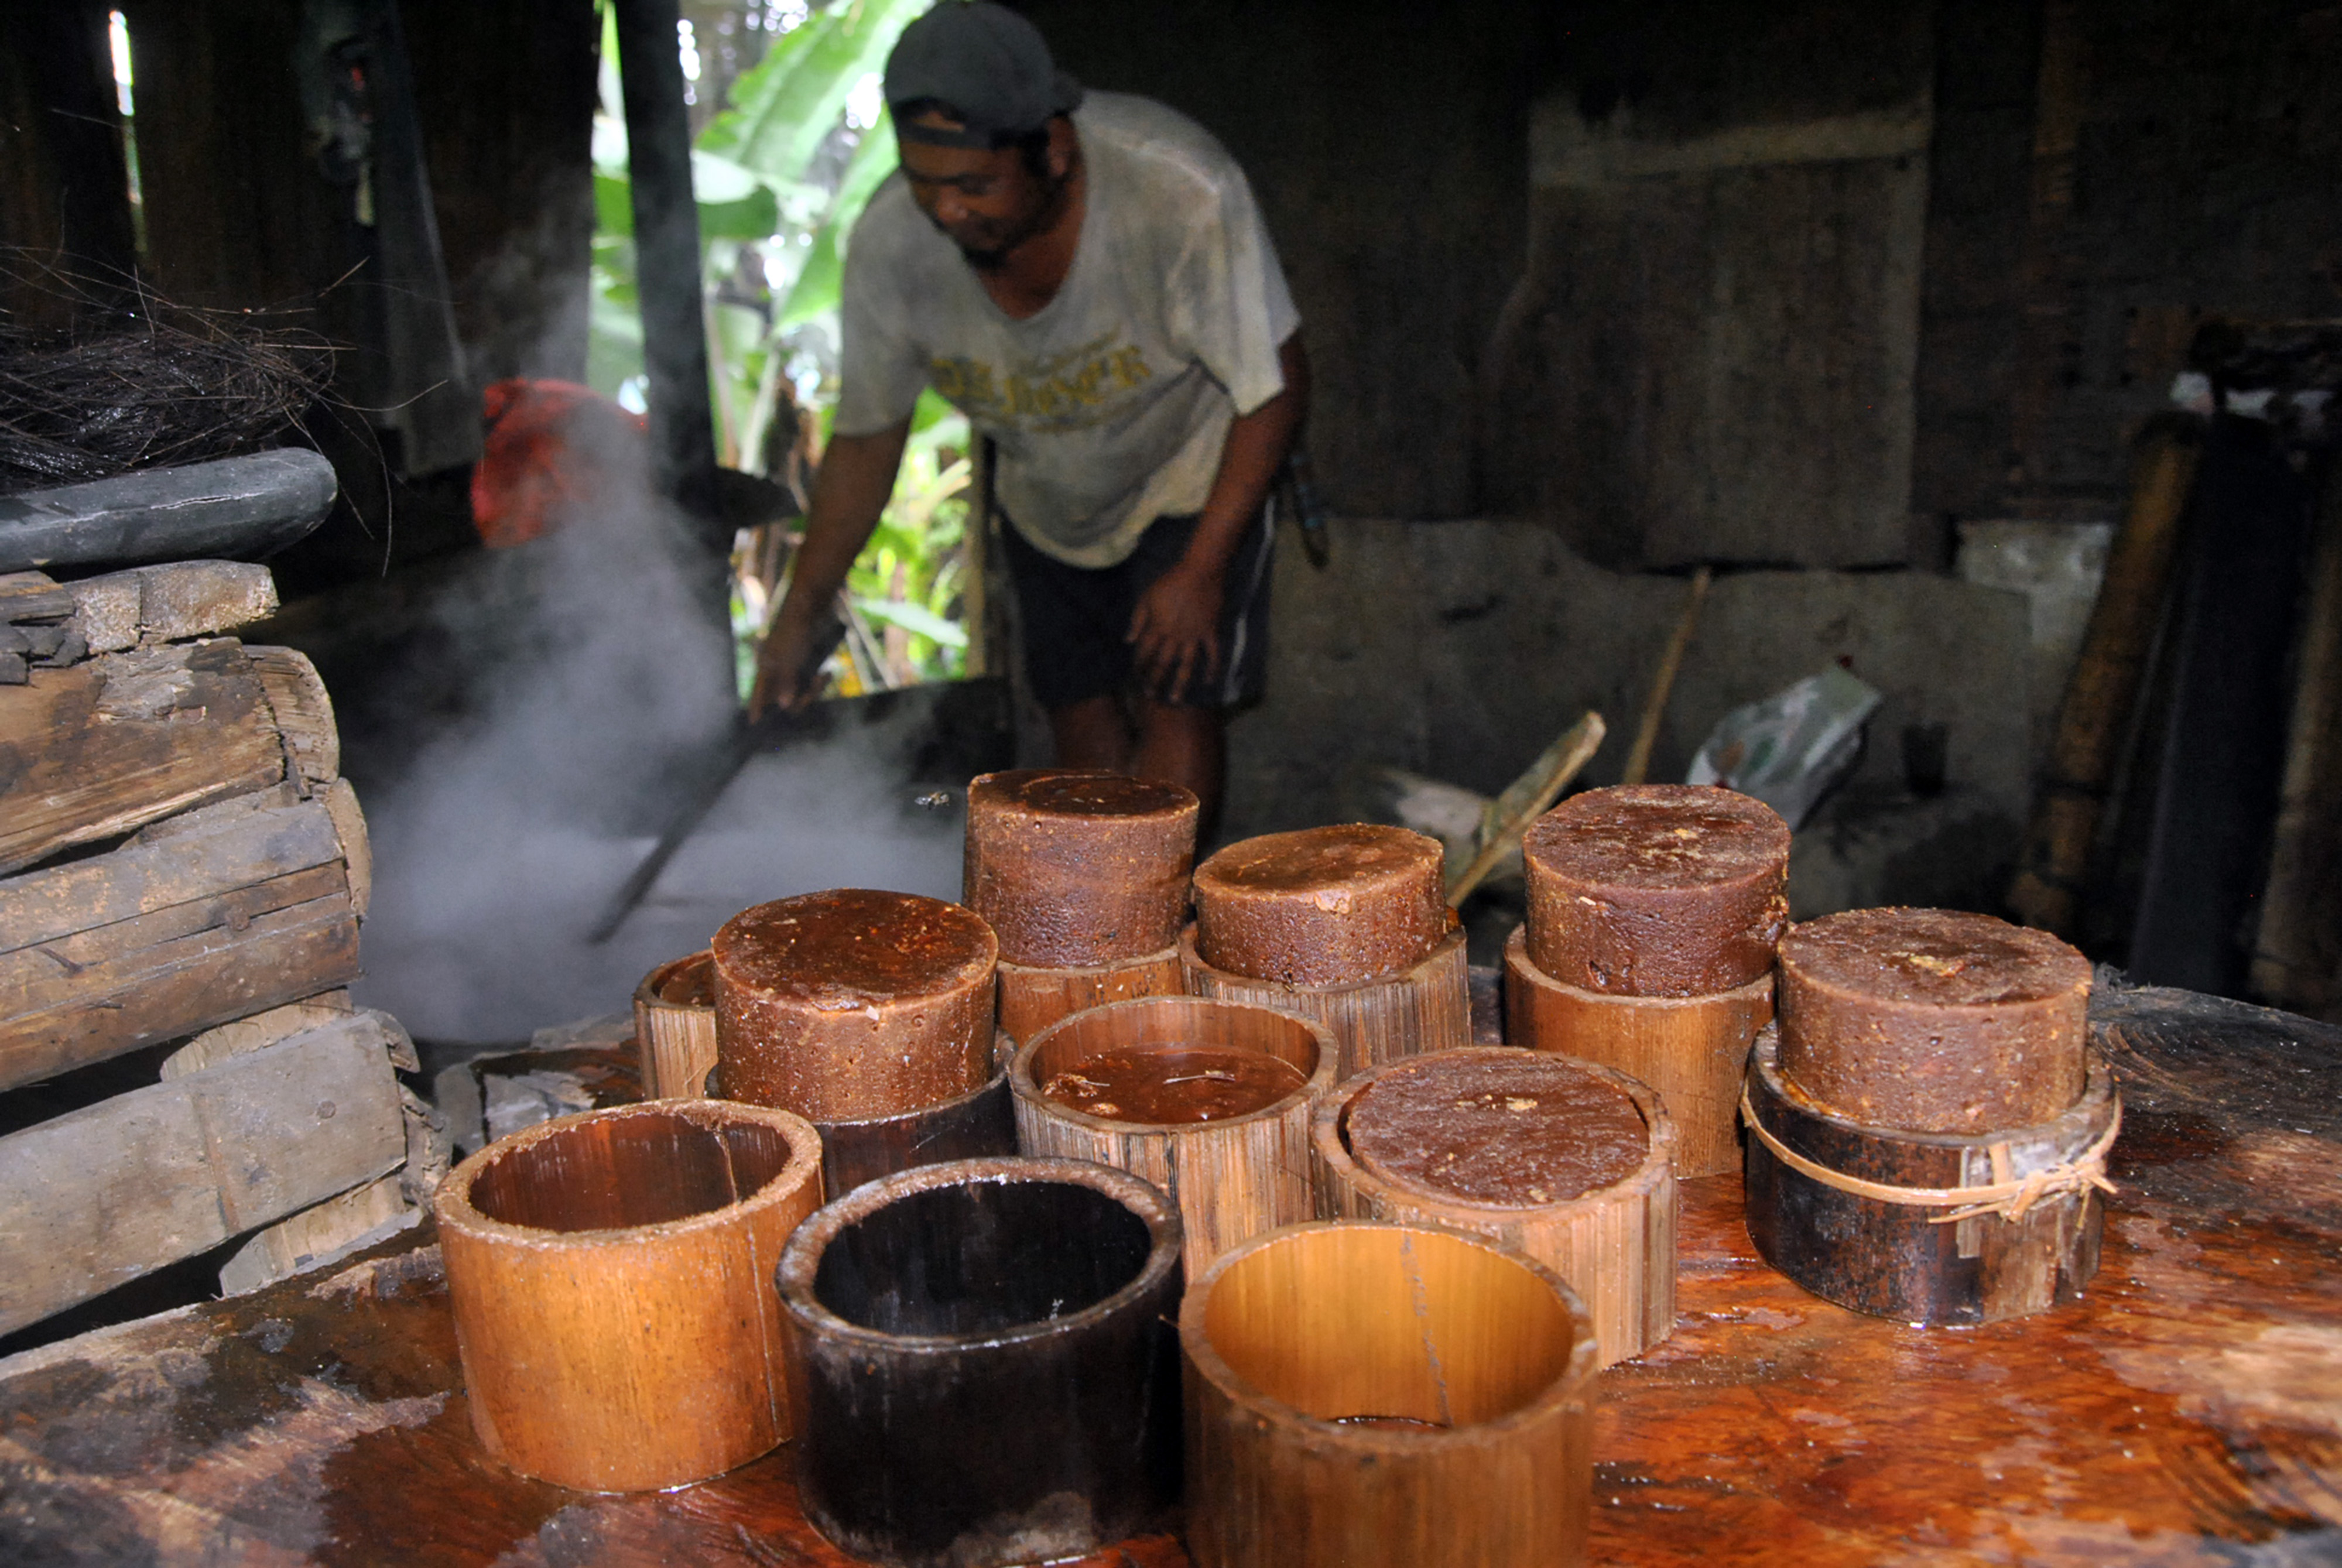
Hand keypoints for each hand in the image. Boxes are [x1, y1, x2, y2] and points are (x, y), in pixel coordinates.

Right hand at [747, 608, 824, 719]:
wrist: (812, 606)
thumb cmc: (795, 630)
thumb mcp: (790, 658)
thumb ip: (787, 682)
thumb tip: (784, 706)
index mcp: (765, 667)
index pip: (758, 693)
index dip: (756, 707)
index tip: (753, 723)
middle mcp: (776, 670)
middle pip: (783, 698)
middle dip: (800, 698)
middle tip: (814, 688)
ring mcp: (791, 668)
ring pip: (799, 692)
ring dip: (813, 690)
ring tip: (824, 676)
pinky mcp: (806, 664)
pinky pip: (810, 683)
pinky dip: (818, 682)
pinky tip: (827, 673)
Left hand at [1127, 562, 1224, 701]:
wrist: (1200, 572)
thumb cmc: (1170, 581)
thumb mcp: (1147, 597)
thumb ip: (1137, 620)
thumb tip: (1127, 641)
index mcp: (1157, 627)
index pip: (1144, 652)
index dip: (1138, 665)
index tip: (1134, 676)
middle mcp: (1175, 636)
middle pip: (1163, 663)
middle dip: (1154, 679)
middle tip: (1149, 694)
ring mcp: (1194, 636)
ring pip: (1186, 665)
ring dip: (1179, 683)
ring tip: (1175, 699)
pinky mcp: (1210, 632)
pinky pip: (1212, 654)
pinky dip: (1212, 668)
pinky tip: (1208, 681)